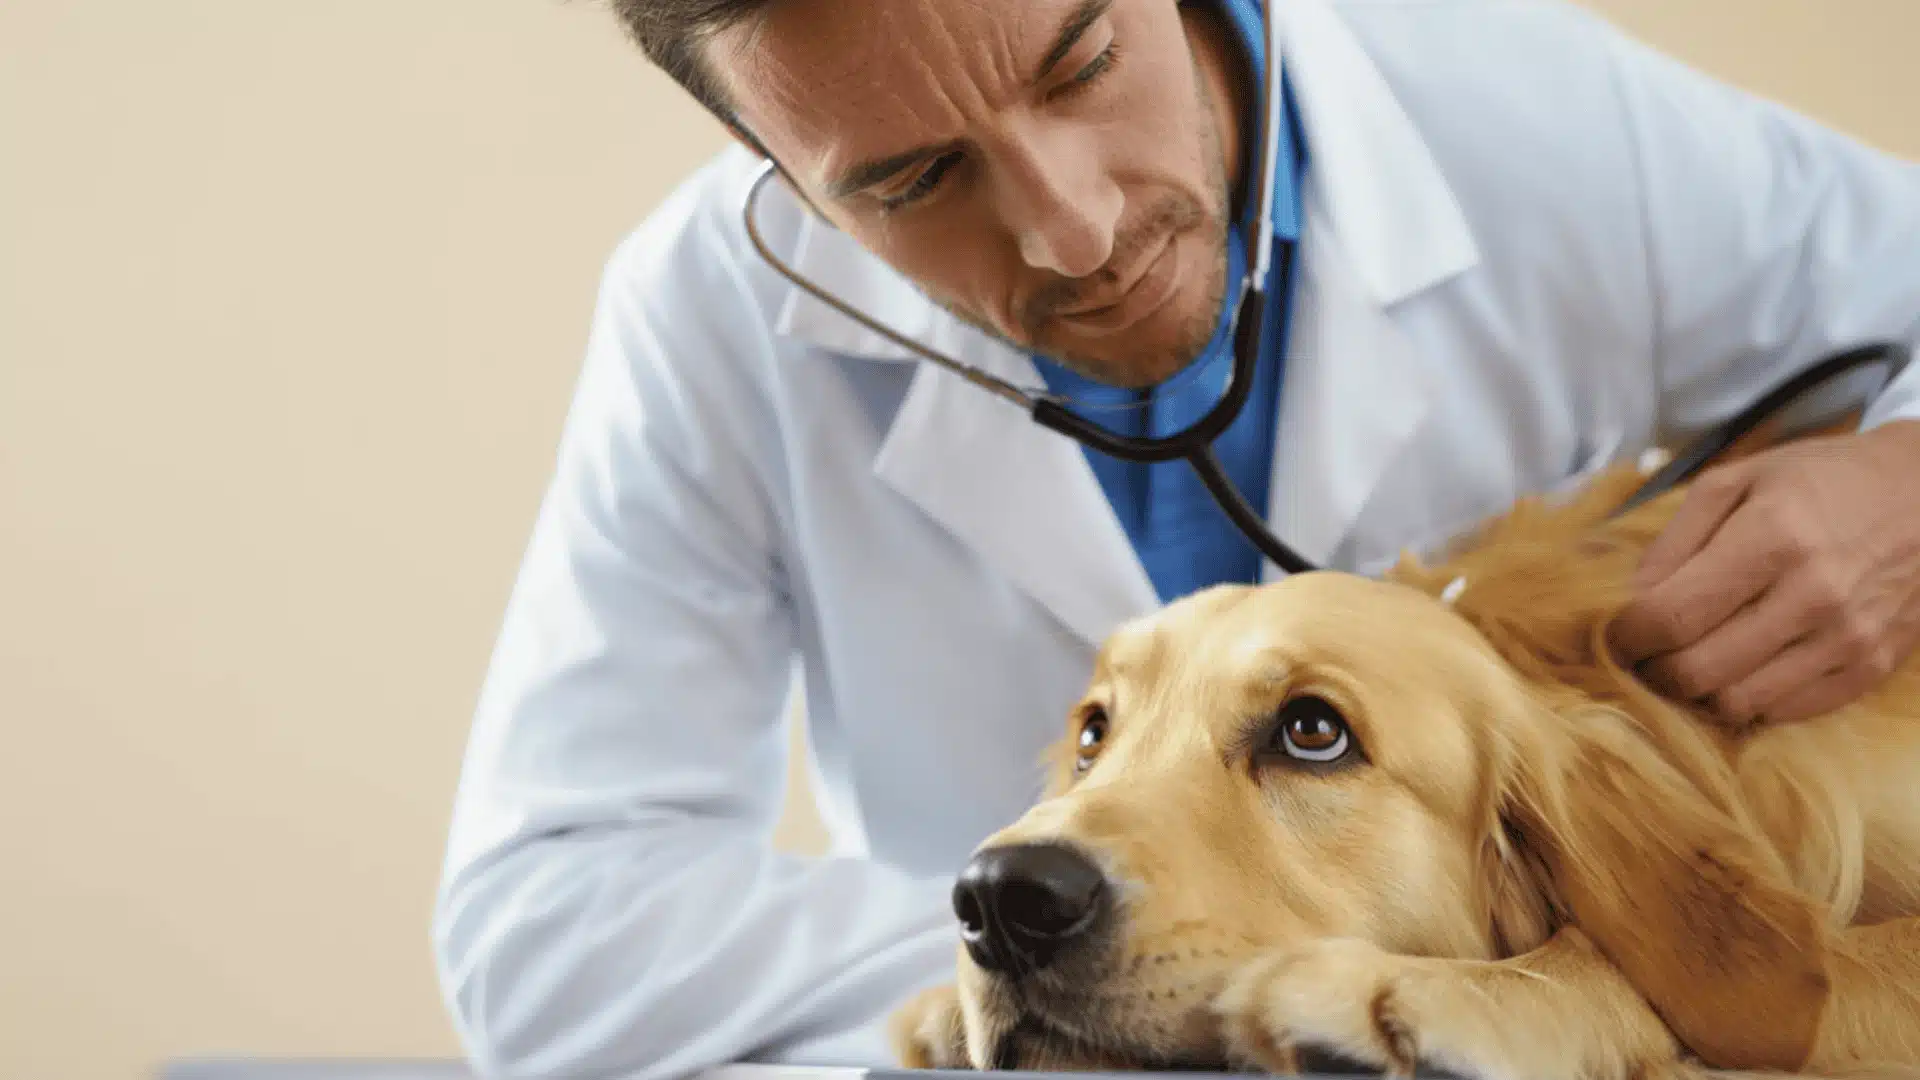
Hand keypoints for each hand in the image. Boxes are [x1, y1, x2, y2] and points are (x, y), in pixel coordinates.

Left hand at [1608, 419, 1919, 726]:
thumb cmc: (1823, 481)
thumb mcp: (1740, 480)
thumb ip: (1675, 539)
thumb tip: (1632, 601)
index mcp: (1773, 538)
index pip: (1672, 616)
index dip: (1627, 636)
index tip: (1615, 635)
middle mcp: (1814, 595)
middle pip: (1698, 671)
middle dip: (1653, 671)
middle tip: (1644, 656)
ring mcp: (1849, 637)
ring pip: (1738, 703)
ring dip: (1697, 693)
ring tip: (1687, 663)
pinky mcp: (1873, 666)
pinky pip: (1786, 712)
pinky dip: (1749, 701)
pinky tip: (1740, 670)